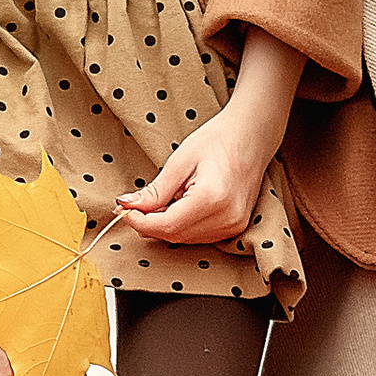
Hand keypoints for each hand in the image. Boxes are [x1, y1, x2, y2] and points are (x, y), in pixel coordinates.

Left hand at [115, 110, 273, 244]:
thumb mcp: (180, 161)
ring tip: (156, 202)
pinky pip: (198, 236)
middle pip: (175, 235)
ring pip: (185, 239)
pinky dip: (181, 226)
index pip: (167, 225)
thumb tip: (127, 206)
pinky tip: (176, 207)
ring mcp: (234, 226)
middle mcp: (226, 218)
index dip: (140, 222)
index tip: (123, 211)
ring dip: (164, 226)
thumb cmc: (217, 140)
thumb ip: (155, 190)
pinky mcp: (235, 228)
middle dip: (149, 224)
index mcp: (212, 198)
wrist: (252, 136)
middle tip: (131, 207)